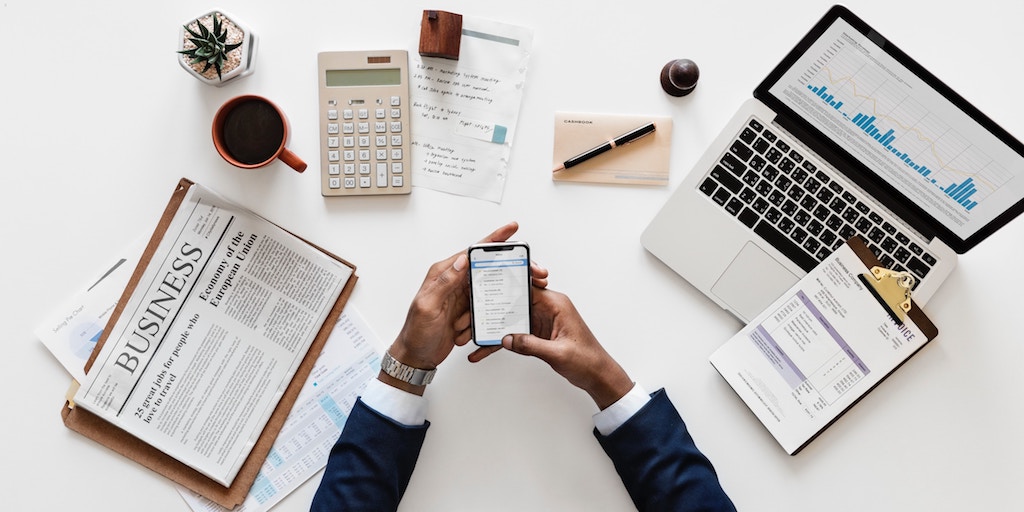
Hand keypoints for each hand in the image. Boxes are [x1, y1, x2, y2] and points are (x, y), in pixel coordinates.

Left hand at [384, 222, 544, 393]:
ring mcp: (461, 296)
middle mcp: (453, 281)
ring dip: (496, 298)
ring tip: (508, 300)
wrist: (416, 357)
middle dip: (507, 268)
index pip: (472, 252)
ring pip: (489, 288)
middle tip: (530, 270)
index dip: (493, 240)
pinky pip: (485, 307)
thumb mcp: (428, 306)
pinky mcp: (467, 310)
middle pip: (486, 267)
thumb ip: (445, 282)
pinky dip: (487, 315)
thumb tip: (463, 260)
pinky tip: (484, 324)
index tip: (511, 229)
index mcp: (443, 273)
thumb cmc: (416, 333)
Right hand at [471, 288, 632, 409]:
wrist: (598, 375)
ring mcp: (541, 320)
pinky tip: (485, 350)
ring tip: (472, 334)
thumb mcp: (558, 353)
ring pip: (511, 318)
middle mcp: (547, 308)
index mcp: (556, 304)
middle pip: (514, 301)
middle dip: (493, 307)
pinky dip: (502, 341)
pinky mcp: (538, 333)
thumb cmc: (588, 360)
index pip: (527, 286)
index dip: (506, 285)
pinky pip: (515, 334)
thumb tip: (508, 339)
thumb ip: (531, 345)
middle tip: (471, 313)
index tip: (487, 285)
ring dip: (493, 327)